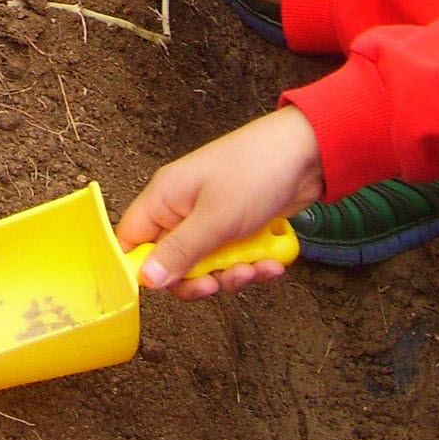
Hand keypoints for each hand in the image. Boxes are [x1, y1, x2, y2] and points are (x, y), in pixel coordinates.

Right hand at [116, 108, 323, 294]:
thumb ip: (179, 252)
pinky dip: (251, 264)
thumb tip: (145, 279)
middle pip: (171, 262)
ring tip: (255, 267)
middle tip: (217, 283)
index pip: (132, 241)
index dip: (142, 268)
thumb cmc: (256, 171)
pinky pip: (232, 258)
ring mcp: (209, 218)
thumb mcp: (215, 219)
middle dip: (198, 279)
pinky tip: (271, 261)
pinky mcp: (235, 227)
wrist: (307, 154)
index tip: (166, 286)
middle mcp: (182, 209)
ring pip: (205, 265)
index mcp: (164, 198)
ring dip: (232, 274)